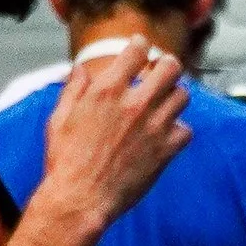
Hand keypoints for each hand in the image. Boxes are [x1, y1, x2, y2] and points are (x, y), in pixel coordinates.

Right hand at [40, 36, 192, 234]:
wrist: (80, 199)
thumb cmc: (66, 161)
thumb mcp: (59, 118)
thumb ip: (74, 90)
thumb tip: (80, 71)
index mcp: (107, 89)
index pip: (138, 50)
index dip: (141, 47)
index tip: (141, 50)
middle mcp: (135, 103)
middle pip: (171, 67)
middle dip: (167, 66)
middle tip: (162, 73)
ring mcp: (153, 127)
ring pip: (183, 96)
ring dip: (174, 97)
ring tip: (163, 105)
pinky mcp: (165, 151)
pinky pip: (186, 131)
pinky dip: (178, 131)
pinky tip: (165, 135)